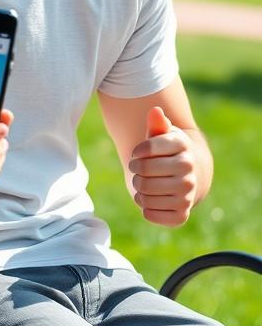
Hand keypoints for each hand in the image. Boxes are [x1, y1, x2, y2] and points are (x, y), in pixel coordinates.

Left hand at [129, 106, 196, 225]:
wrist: (184, 177)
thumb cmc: (166, 153)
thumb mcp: (161, 136)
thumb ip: (156, 125)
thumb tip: (155, 111)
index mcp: (182, 146)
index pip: (147, 148)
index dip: (136, 152)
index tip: (137, 154)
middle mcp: (189, 169)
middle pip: (144, 172)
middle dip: (135, 172)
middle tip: (138, 172)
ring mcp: (187, 193)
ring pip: (146, 193)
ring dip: (138, 190)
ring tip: (143, 186)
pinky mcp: (181, 214)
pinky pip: (151, 214)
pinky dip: (144, 209)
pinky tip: (149, 201)